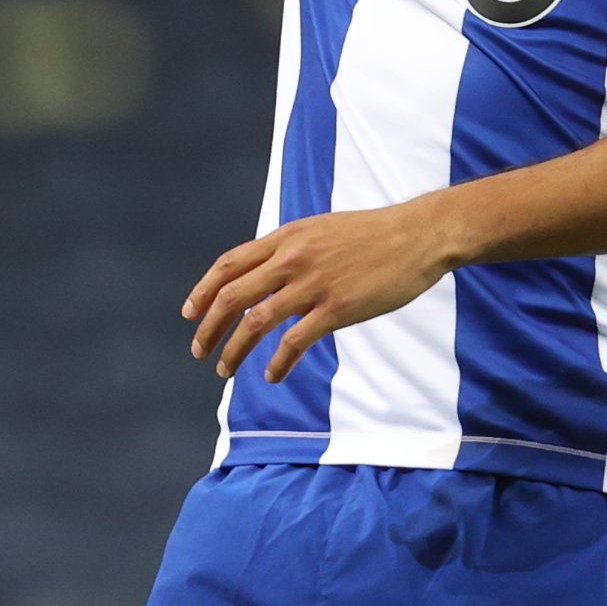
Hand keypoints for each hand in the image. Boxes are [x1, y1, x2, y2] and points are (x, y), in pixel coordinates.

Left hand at [184, 201, 462, 383]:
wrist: (417, 236)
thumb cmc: (373, 235)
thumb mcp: (321, 230)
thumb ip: (292, 248)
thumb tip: (266, 272)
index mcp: (287, 237)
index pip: (229, 264)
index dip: (203, 290)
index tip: (190, 313)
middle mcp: (293, 258)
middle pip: (233, 295)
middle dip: (208, 327)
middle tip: (199, 350)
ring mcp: (313, 283)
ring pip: (256, 321)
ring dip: (235, 350)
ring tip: (224, 370)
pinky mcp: (337, 308)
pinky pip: (294, 341)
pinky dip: (277, 362)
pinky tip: (272, 375)